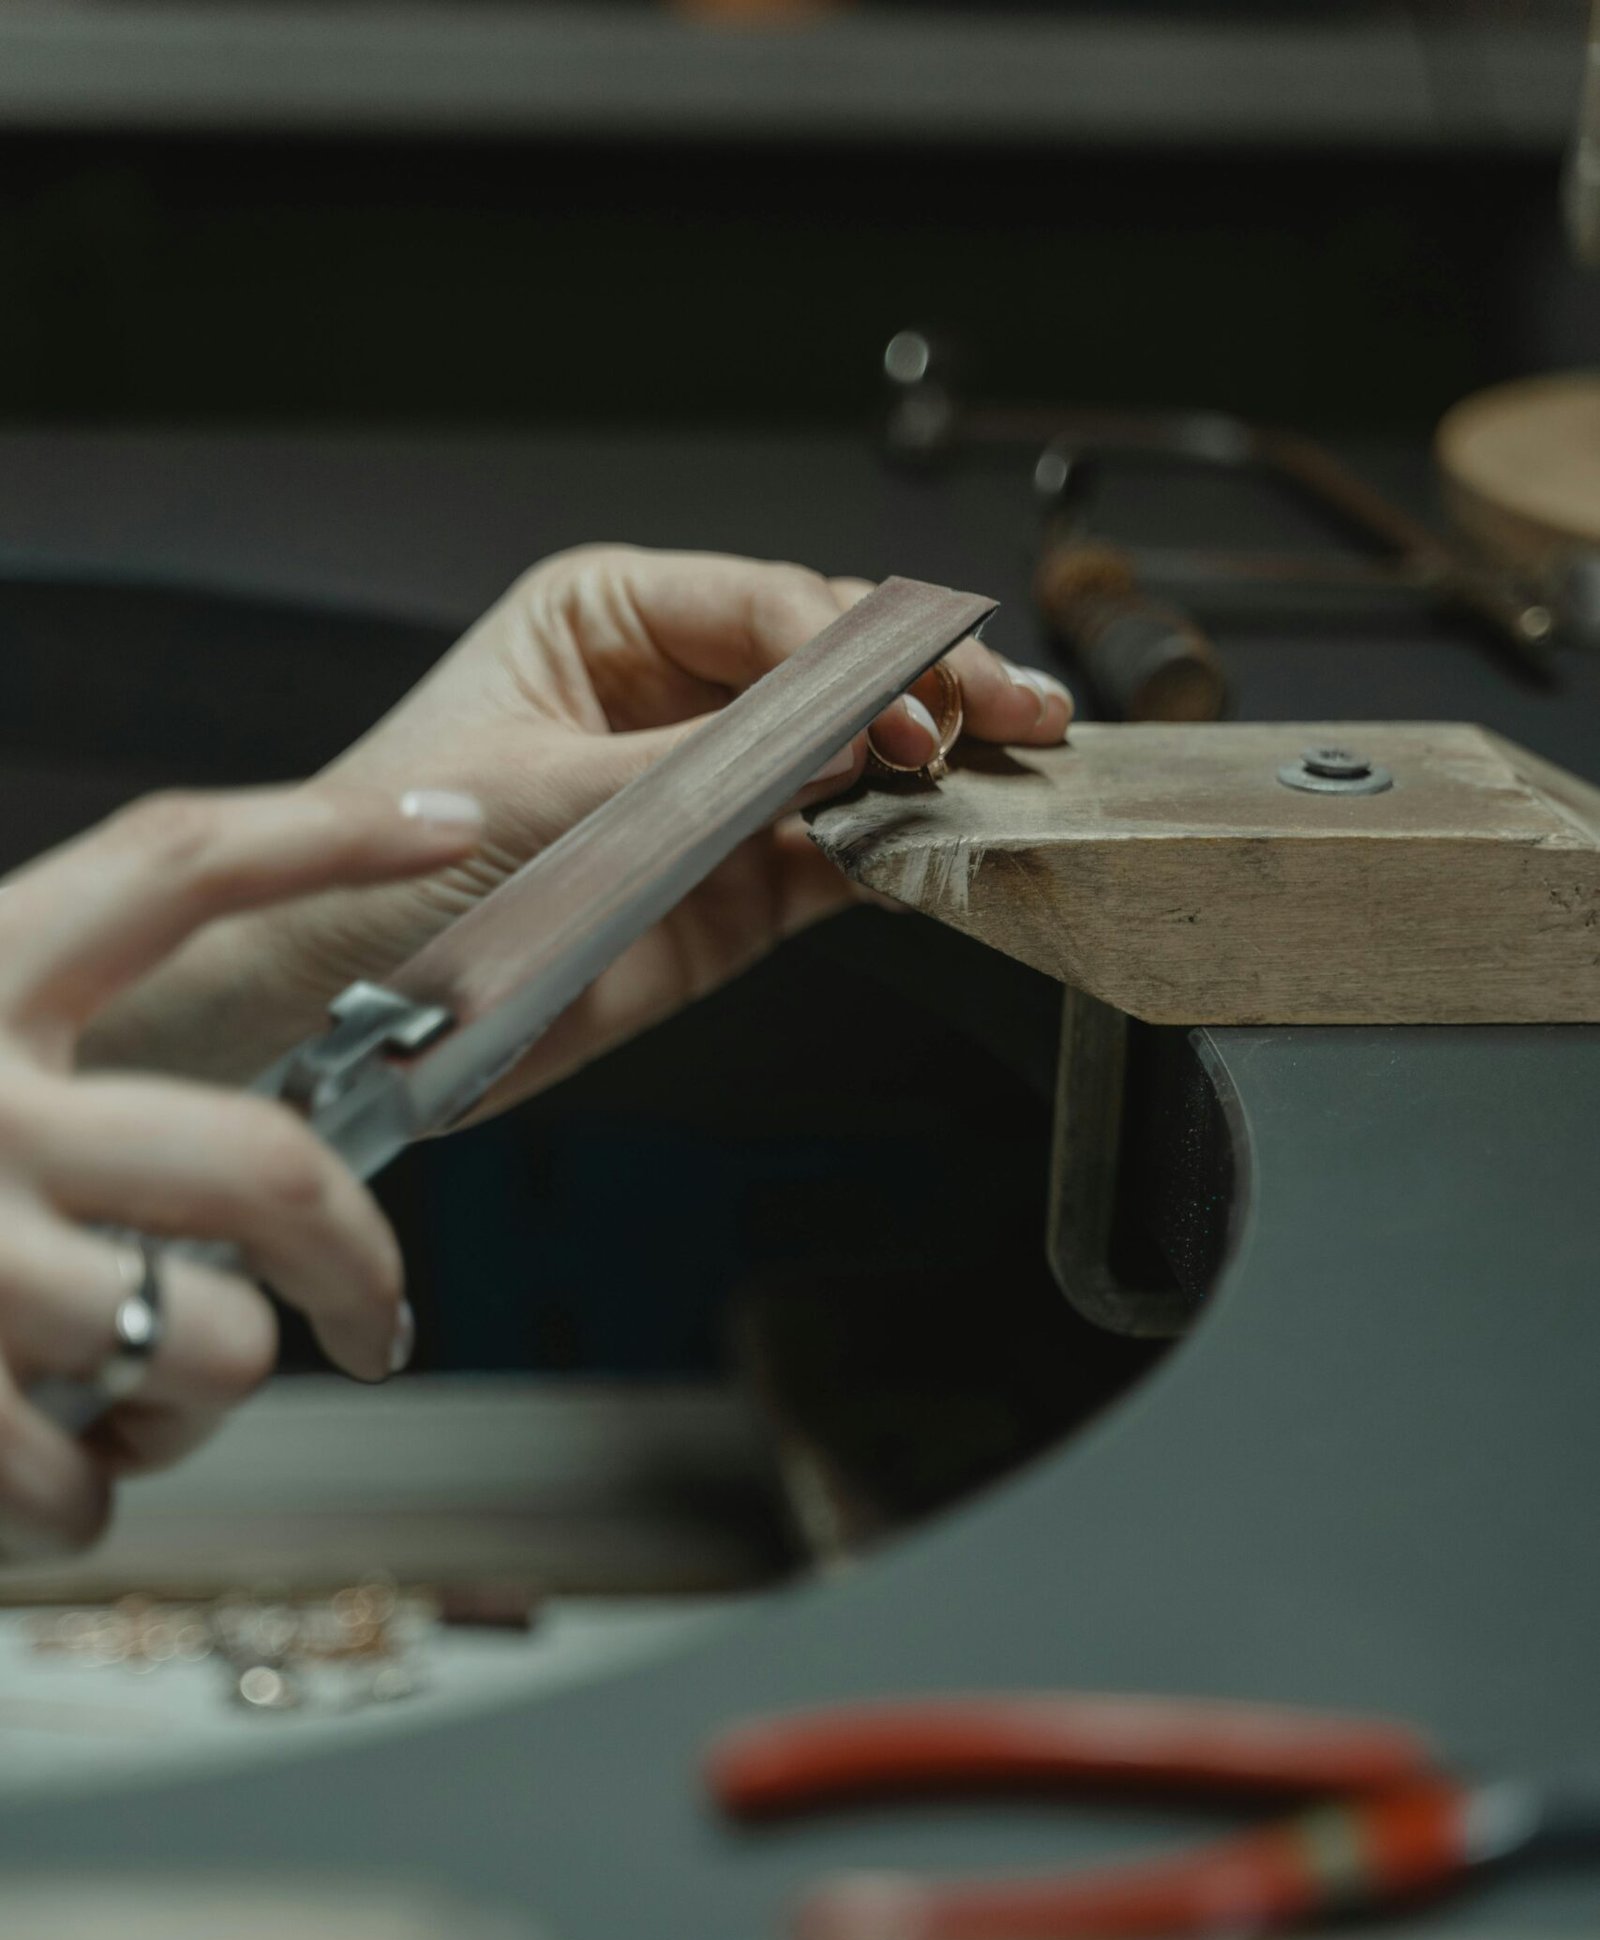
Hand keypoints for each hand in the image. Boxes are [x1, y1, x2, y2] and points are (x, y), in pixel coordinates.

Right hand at [0, 784, 482, 1556]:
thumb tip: (227, 1168)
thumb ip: (31, 1048)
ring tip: (122, 1408)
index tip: (446, 825)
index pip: (168, 865)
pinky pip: (88, 1486)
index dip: (324, 835)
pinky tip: (19, 1475)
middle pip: (268, 1165)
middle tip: (381, 1321)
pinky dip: (75, 1503)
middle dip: (363, 1261)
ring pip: (210, 1348)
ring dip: (194, 1404)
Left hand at [86, 547, 1071, 1110]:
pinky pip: (839, 859)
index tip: (904, 711)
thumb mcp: (538, 797)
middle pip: (834, 671)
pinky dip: (899, 854)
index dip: (851, 656)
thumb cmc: (381, 870)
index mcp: (609, 622)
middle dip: (927, 688)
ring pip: (856, 763)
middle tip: (1009, 717)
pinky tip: (952, 843)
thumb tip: (838, 738)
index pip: (769, 609)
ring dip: (936, 768)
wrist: (336, 1014)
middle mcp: (672, 697)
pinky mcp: (733, 890)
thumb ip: (701, 771)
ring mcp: (711, 796)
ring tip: (1016, 773)